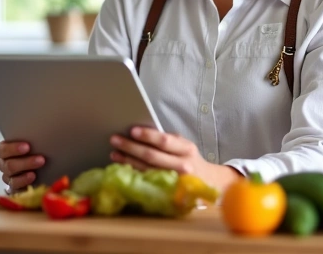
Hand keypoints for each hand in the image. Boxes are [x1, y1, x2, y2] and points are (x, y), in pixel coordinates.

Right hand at [0, 140, 44, 192]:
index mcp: (4, 150)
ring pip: (12, 178)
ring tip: (37, 174)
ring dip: (25, 176)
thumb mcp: (34, 141)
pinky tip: (33, 182)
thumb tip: (49, 126)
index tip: (27, 147)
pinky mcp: (15, 189)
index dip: (13, 148)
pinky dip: (24, 186)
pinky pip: (16, 190)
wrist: (43, 166)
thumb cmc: (37, 148)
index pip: (2, 149)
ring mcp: (8, 177)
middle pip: (9, 165)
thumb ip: (35, 137)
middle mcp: (4, 164)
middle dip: (26, 162)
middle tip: (41, 159)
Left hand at [110, 127, 240, 190]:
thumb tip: (141, 131)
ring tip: (114, 153)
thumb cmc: (190, 160)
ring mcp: (174, 182)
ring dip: (127, 160)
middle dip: (131, 147)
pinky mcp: (167, 193)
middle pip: (152, 156)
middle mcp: (182, 166)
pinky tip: (122, 168)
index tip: (132, 130)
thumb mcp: (184, 147)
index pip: (165, 141)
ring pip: (146, 170)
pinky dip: (133, 173)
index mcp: (186, 149)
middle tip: (115, 139)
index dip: (147, 135)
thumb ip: (168, 141)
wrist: (208, 184)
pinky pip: (146, 181)